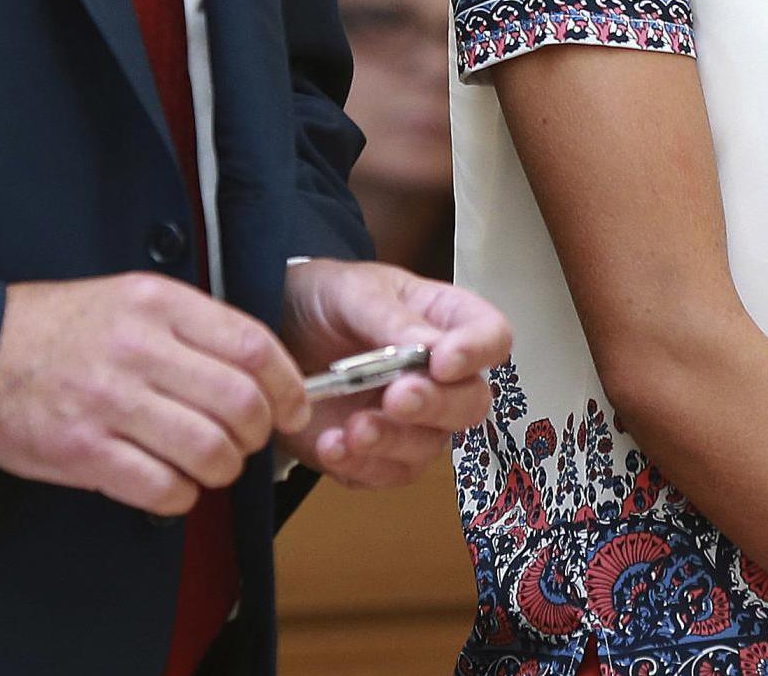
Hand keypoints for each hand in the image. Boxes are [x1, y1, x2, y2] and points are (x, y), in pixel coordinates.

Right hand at [0, 273, 307, 516]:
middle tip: (250, 440)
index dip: (288, 384)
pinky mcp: (80, 451)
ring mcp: (107, 402)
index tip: (294, 406)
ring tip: (213, 464)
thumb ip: (193, 325)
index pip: (253, 346)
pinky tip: (174, 485)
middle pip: (240, 403)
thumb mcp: (131, 297)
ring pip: (208, 450)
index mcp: (157, 304)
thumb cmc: (61, 328)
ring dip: (224, 468)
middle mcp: (136, 349)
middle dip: (259, 433)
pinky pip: (161, 488)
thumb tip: (262, 367)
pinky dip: (181, 496)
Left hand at [277, 260, 511, 489]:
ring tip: (353, 428)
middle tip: (397, 397)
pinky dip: (359, 466)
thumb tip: (431, 347)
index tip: (443, 361)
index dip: (477, 353)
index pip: (492, 338)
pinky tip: (331, 444)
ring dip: (392, 441)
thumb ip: (391, 319)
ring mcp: (412, 422)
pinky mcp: (376, 456)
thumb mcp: (352, 292)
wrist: (275, 334)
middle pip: (470, 403)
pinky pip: (383, 474)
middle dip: (436, 405)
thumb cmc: (324, 300)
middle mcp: (439, 377)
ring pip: (428, 447)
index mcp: (446, 322)